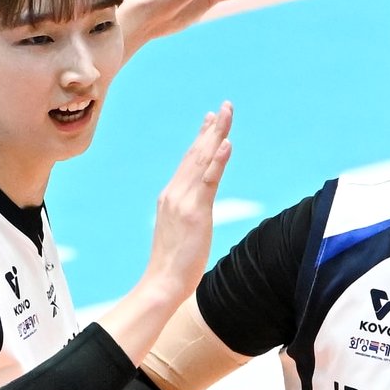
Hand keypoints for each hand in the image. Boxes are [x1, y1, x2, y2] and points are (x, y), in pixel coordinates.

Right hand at [142, 103, 233, 303]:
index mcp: (172, 197)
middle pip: (196, 154)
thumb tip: (194, 215)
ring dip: (217, 135)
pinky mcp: (195, 212)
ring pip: (202, 160)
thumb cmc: (173, 266)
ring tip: (227, 114)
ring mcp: (184, 201)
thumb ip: (187, 217)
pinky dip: (217, 161)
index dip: (202, 139)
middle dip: (212, 129)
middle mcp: (175, 193)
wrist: (162, 282)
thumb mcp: (182, 233)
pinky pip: (208, 181)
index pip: (190, 162)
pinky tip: (226, 143)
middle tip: (225, 106)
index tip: (211, 119)